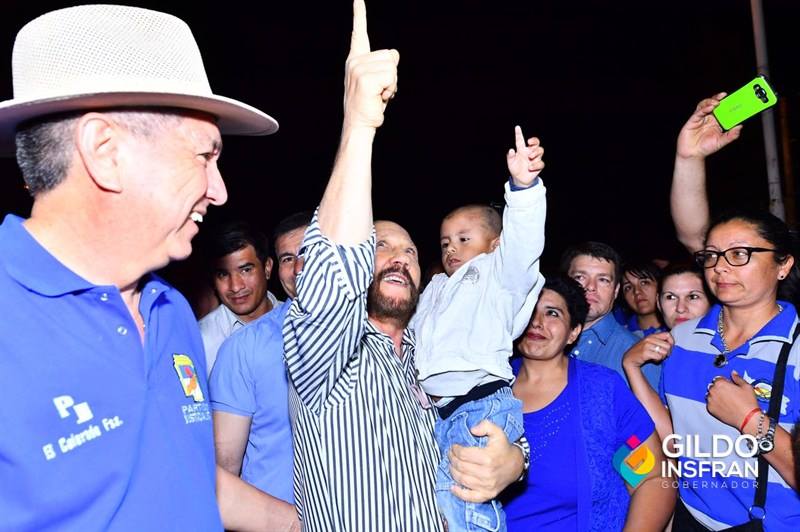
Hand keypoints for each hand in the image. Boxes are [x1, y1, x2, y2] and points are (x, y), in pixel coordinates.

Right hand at [343, 0, 398, 129]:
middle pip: (390, 55)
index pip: (359, 33)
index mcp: (356, 59)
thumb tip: (394, 54)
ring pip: (392, 66)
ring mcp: (358, 68)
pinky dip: (390, 89)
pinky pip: (391, 76)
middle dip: (392, 75)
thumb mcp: (380, 82)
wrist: (359, 125)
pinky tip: (378, 98)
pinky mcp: (365, 77)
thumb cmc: (370, 105)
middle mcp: (354, 61)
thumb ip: (386, 66)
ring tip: (378, 95)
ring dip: (392, 84)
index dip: (359, 14)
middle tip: (380, 91)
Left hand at [448, 420, 522, 502]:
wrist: (516, 465)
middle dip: (452, 459)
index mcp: (488, 457)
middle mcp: (487, 473)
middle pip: (461, 466)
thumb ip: (485, 425)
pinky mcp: (488, 494)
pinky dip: (459, 493)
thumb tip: (472, 430)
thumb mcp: (497, 432)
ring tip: (451, 465)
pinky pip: (470, 497)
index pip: (463, 454)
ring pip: (462, 480)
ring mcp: (487, 486)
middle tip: (450, 454)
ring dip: (453, 472)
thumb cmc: (503, 448)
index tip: (453, 446)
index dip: (455, 449)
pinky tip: (452, 487)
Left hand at [506, 125, 543, 186]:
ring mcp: (535, 158)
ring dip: (536, 152)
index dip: (519, 133)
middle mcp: (529, 152)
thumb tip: (511, 150)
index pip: (520, 140)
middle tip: (529, 143)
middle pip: (536, 142)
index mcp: (521, 150)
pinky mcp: (538, 166)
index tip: (517, 127)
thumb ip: (510, 157)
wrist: (520, 179)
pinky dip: (536, 164)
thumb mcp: (511, 163)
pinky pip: (541, 163)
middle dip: (534, 140)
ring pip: (540, 150)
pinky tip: (530, 167)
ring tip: (530, 157)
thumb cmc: (515, 168)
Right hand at [622, 332, 672, 369]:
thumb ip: (658, 341)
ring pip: (664, 352)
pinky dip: (658, 360)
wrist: (630, 358)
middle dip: (668, 352)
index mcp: (651, 335)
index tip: (670, 348)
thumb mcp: (649, 343)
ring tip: (657, 357)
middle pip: (668, 345)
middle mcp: (649, 339)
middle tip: (663, 355)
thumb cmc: (642, 351)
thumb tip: (671, 343)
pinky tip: (654, 360)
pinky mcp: (645, 352)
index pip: (667, 334)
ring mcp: (646, 345)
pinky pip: (659, 357)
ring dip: (663, 357)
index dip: (672, 342)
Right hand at [676, 93, 741, 159]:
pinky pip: (698, 112)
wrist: (692, 154)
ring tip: (717, 102)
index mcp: (717, 121)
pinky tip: (710, 107)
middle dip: (719, 98)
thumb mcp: (721, 142)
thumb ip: (731, 135)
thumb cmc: (706, 147)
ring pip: (705, 104)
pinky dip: (704, 108)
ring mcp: (701, 118)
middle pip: (714, 104)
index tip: (735, 99)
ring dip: (711, 101)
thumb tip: (740, 127)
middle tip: (725, 95)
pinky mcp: (693, 120)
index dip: (728, 103)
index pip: (723, 109)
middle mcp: (709, 118)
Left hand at [705, 370, 758, 429]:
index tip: (728, 385)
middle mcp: (713, 391)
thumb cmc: (748, 404)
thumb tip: (733, 373)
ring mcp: (710, 400)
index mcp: (720, 383)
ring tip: (726, 401)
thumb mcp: (746, 387)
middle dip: (720, 389)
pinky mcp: (710, 409)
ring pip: (710, 395)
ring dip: (716, 396)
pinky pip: (710, 404)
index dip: (725, 382)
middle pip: (713, 386)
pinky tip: (724, 406)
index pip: (718, 378)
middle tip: (729, 394)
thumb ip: (738, 378)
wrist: (747, 418)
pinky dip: (714, 404)